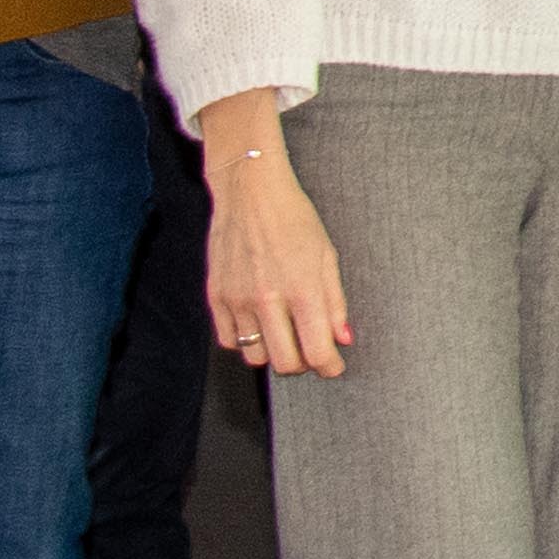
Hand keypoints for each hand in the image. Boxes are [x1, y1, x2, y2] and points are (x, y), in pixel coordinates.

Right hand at [205, 136, 353, 377]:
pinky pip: (228, 340)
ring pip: (255, 357)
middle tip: (309, 351)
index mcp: (302, 288)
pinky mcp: (215, 295)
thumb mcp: (327, 256)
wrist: (250, 191)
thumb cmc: (294, 219)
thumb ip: (335, 303)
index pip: (317, 351)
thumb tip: (342, 339)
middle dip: (303, 364)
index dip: (330, 366)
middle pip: (285, 363)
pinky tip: (258, 324)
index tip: (333, 366)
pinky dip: (244, 341)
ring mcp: (237, 299)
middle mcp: (268, 299)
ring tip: (283, 334)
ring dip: (272, 353)